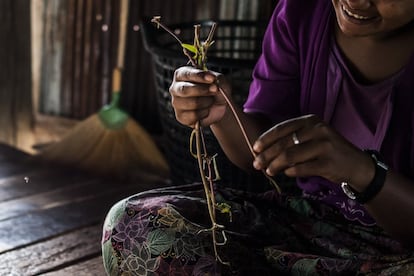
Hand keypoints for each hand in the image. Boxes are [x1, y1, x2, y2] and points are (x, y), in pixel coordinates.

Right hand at [169, 66, 230, 127]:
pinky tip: (205, 110)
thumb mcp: (220, 80)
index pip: (186, 74)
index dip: (199, 76)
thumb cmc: (215, 90)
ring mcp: (176, 103)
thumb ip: (217, 78)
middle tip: (215, 90)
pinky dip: (204, 113)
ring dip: (207, 102)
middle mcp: (175, 88)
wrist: (218, 108)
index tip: (212, 78)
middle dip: (203, 90)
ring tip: (210, 101)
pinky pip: (193, 115)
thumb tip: (212, 80)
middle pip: (185, 89)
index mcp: (182, 74)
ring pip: (192, 103)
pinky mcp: (180, 117)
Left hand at [252, 114, 374, 189]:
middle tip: (257, 164)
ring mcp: (324, 146)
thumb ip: (291, 139)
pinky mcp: (328, 163)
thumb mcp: (312, 137)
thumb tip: (263, 150)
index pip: (282, 128)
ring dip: (275, 165)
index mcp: (311, 120)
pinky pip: (301, 168)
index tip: (255, 148)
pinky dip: (290, 172)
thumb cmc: (328, 151)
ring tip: (269, 171)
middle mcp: (318, 130)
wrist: (356, 165)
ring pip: (290, 156)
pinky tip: (286, 173)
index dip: (266, 139)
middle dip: (267, 155)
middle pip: (284, 143)